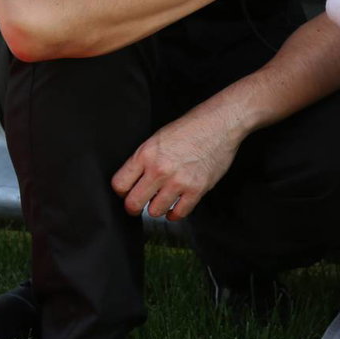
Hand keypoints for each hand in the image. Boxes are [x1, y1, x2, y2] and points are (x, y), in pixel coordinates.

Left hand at [111, 109, 241, 220]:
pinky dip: (175, 214)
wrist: (219, 124)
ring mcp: (179, 181)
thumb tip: (135, 181)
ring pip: (155, 211)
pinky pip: (179, 213)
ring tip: (161, 202)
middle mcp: (160, 169)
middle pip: (133, 203)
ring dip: (156, 209)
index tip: (127, 193)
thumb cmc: (191, 128)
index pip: (119, 184)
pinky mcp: (197, 189)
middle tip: (137, 206)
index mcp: (146, 154)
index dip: (122, 191)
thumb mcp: (157, 138)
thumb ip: (144, 160)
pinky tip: (174, 208)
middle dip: (133, 207)